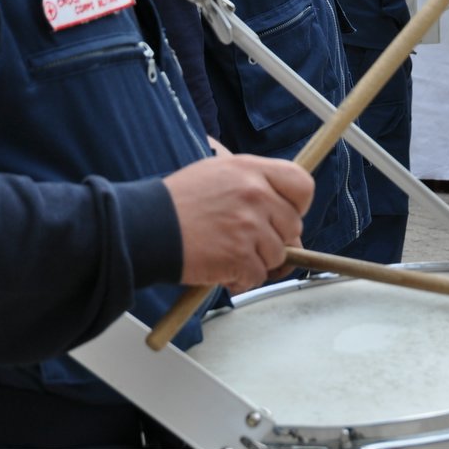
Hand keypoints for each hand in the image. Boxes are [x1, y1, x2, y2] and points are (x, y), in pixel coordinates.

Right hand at [163, 154, 312, 292]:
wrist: (147, 226)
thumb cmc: (177, 203)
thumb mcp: (218, 173)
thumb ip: (254, 185)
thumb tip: (284, 211)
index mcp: (251, 169)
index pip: (302, 184)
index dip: (298, 205)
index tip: (284, 214)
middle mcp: (255, 193)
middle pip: (293, 226)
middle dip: (274, 239)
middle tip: (246, 241)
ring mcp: (249, 225)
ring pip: (278, 255)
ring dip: (256, 261)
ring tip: (227, 251)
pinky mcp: (240, 255)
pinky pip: (257, 275)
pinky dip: (241, 279)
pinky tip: (221, 266)